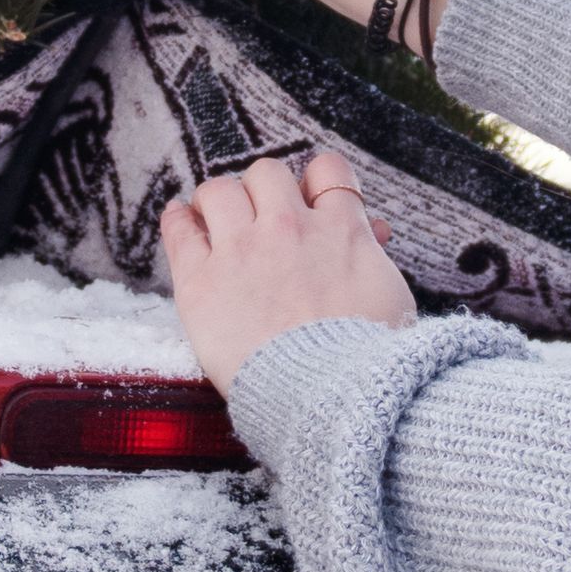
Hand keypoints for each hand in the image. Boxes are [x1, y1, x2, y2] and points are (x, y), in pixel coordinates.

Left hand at [161, 148, 414, 392]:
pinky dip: (179, 219)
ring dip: (221, 201)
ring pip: (218, 190)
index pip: (328, 170)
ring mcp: (241, 250)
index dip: (318, 181)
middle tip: (265, 218)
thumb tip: (371, 229)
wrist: (332, 401)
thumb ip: (373, 256)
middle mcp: (288, 228)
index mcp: (340, 231)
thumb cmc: (372, 361)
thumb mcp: (392, 299)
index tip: (311, 199)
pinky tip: (182, 219)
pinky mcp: (201, 281)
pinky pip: (179, 229)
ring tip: (221, 220)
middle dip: (267, 191)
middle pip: (267, 173)